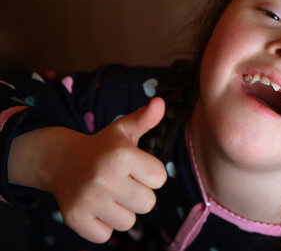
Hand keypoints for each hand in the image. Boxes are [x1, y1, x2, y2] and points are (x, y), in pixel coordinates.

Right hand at [48, 98, 167, 242]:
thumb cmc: (103, 147)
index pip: (160, 178)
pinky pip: (106, 235)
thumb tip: (160, 102)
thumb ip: (145, 118)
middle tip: (123, 183)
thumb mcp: (124, 130)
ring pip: (128, 222)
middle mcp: (104, 177)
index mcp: (122, 155)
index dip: (150, 174)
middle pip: (147, 203)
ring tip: (109, 194)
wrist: (62, 161)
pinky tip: (96, 208)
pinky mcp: (75, 218)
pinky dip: (103, 226)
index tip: (136, 167)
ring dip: (122, 211)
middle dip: (139, 194)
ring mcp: (89, 199)